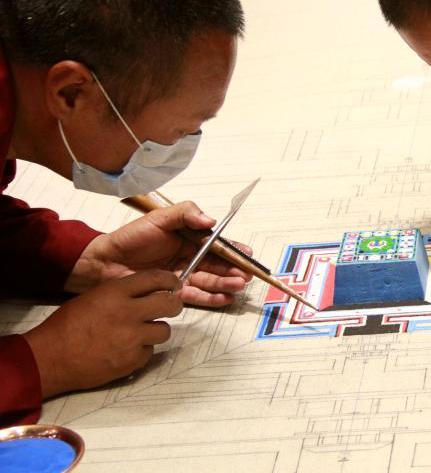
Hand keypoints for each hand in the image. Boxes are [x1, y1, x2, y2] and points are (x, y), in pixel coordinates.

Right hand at [24, 270, 182, 396]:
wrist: (49, 358)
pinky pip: (149, 352)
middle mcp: (128, 313)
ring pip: (164, 331)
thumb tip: (147, 292)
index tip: (175, 284)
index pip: (155, 278)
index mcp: (116, 293)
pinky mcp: (131, 360)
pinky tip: (125, 350)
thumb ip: (122, 293)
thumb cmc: (66, 325)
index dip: (170, 280)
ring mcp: (132, 338)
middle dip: (173, 305)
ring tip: (139, 334)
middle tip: (170, 308)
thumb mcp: (94, 297)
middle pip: (169, 304)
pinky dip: (141, 351)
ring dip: (155, 331)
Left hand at [69, 201, 251, 306]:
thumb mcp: (158, 218)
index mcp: (189, 237)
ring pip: (210, 280)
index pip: (216, 244)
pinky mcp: (173, 293)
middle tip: (245, 275)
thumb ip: (185, 214)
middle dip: (233, 270)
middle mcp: (189, 257)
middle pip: (217, 264)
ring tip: (237, 286)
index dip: (233, 249)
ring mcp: (182, 275)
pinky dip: (212, 297)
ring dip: (226, 283)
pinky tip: (224, 298)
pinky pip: (197, 295)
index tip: (247, 255)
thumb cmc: (130, 238)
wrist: (103, 263)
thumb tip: (210, 220)